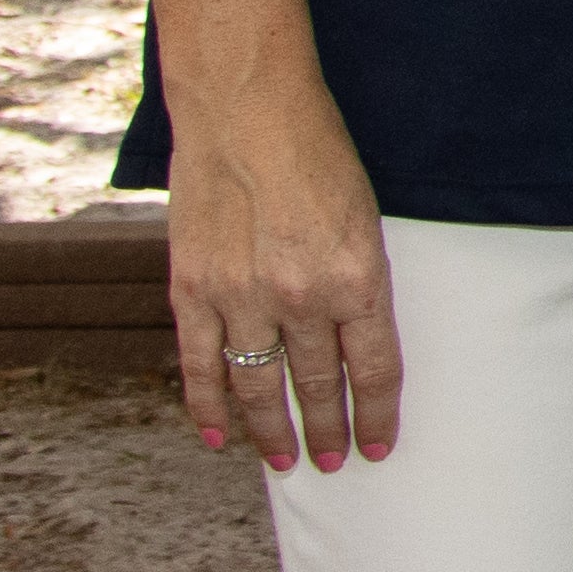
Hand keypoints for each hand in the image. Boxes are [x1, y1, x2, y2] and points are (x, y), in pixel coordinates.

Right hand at [162, 101, 404, 471]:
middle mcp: (300, 296)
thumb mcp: (365, 217)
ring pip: (259, 387)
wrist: (247, 108)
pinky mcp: (192, 289)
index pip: (374, 370)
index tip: (380, 446)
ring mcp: (240, 297)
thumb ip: (358, 280)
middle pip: (318, 386)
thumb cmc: (318, 152)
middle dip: (329, 431)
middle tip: (334, 463)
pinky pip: (200, 366)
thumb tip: (354, 341)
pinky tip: (219, 438)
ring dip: (273, 431)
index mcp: (357, 276)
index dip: (377, 415)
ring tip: (286, 462)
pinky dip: (208, 408)